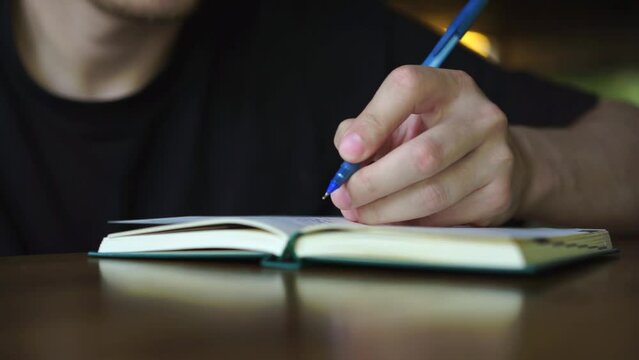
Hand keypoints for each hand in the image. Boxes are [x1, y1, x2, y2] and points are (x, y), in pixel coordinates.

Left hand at [331, 65, 527, 225]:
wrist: (496, 160)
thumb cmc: (433, 135)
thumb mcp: (401, 120)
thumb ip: (366, 129)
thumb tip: (347, 162)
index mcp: (449, 86)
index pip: (408, 88)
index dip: (373, 121)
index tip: (346, 152)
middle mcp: (480, 116)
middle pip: (422, 155)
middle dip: (374, 182)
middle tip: (344, 197)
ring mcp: (496, 156)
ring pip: (432, 194)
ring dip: (386, 210)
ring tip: (359, 213)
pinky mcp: (498, 194)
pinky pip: (444, 217)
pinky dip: (410, 223)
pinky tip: (393, 219)